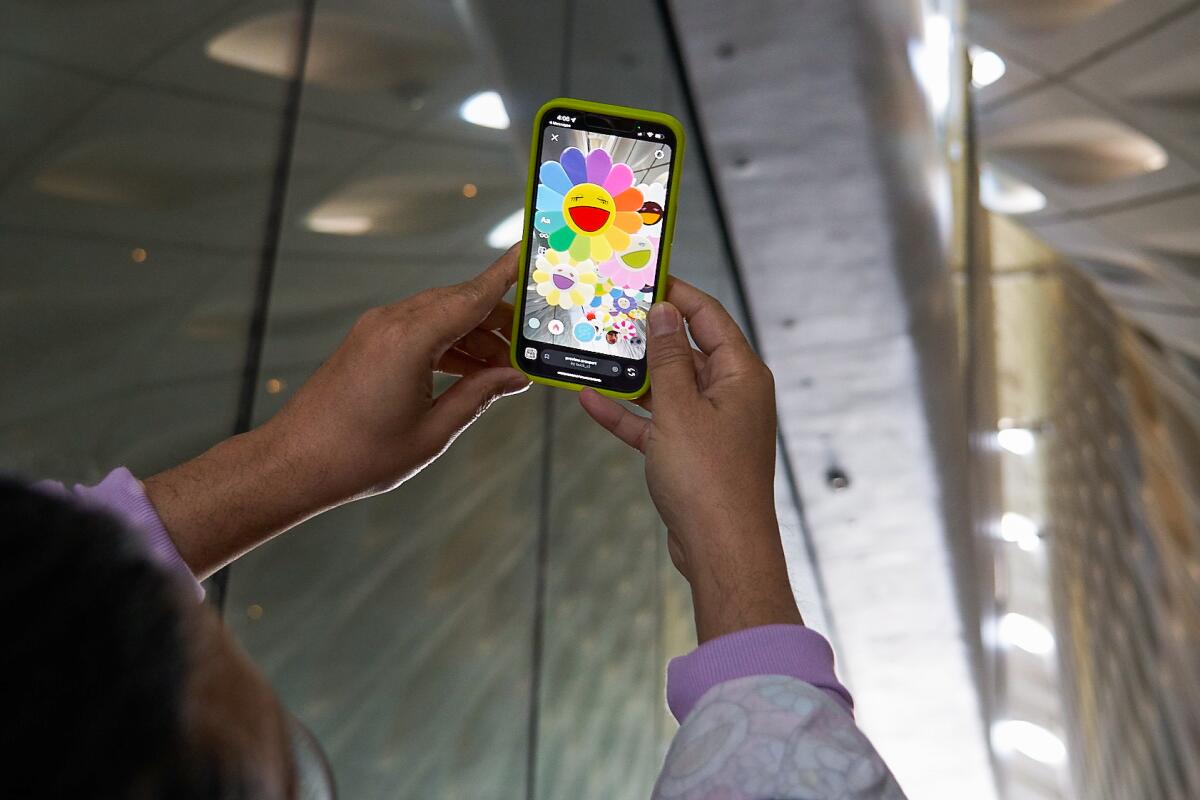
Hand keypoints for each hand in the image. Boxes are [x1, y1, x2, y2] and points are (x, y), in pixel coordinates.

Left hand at [268, 244, 529, 500]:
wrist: (294, 463)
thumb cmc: (358, 456)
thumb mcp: (432, 432)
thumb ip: (479, 396)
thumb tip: (514, 377)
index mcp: (410, 340)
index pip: (472, 297)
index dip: (506, 275)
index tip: (530, 252)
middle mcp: (391, 323)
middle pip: (459, 302)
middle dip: (498, 319)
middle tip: (530, 344)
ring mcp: (376, 329)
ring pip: (440, 314)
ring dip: (473, 334)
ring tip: (501, 368)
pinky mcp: (367, 341)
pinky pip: (418, 328)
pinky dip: (448, 342)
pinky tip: (468, 369)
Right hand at [579, 279, 801, 641]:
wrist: (721, 550)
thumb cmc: (710, 479)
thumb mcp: (680, 408)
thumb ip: (669, 358)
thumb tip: (663, 312)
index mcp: (742, 375)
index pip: (709, 317)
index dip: (678, 294)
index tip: (645, 277)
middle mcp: (732, 396)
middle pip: (688, 350)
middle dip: (649, 334)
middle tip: (611, 311)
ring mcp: (712, 426)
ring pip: (668, 388)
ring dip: (634, 375)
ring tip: (596, 350)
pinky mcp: (691, 455)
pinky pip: (656, 424)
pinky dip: (628, 414)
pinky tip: (591, 400)